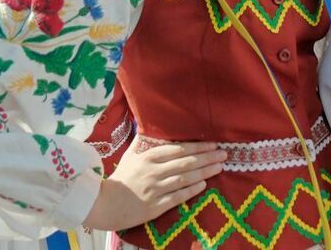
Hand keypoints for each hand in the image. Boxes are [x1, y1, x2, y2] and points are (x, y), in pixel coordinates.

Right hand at [83, 141, 225, 230]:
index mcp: (149, 157)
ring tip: (219, 167)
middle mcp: (154, 172)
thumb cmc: (122, 176)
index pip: (179, 149)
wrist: (106, 203)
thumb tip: (152, 123)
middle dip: (207, 157)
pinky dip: (191, 190)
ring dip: (204, 172)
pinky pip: (177, 197)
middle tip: (224, 154)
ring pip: (185, 178)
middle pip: (186, 163)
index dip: (198, 146)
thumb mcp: (131, 154)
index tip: (213, 143)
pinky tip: (204, 184)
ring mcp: (156, 189)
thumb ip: (144, 140)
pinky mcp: (156, 206)